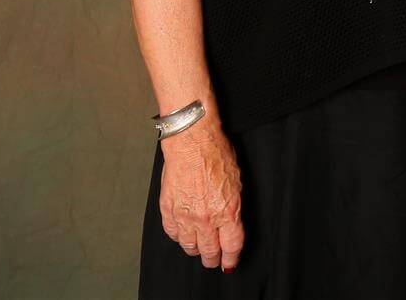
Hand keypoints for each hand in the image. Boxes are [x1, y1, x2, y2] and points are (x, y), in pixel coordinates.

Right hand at [158, 116, 243, 270]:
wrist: (192, 141)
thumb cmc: (217, 154)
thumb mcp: (237, 182)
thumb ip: (234, 207)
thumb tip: (232, 223)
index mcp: (227, 211)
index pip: (231, 246)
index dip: (231, 258)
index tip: (230, 263)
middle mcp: (206, 218)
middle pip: (209, 251)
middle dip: (213, 259)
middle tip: (213, 260)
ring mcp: (185, 215)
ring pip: (189, 246)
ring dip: (195, 249)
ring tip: (199, 249)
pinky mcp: (168, 209)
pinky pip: (172, 233)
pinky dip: (178, 236)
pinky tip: (183, 233)